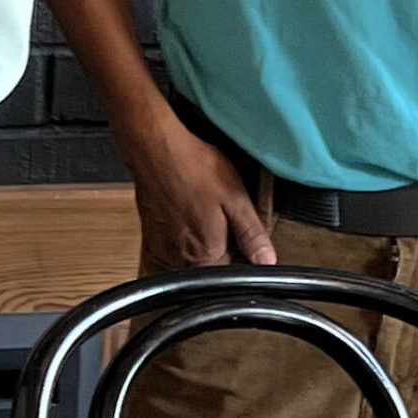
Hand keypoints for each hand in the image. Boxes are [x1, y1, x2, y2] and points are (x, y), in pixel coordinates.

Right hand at [124, 110, 275, 270]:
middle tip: (214, 212)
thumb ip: (251, 234)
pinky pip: (166, 250)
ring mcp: (160, 248)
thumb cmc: (195, 168)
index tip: (234, 227)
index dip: (236, 250)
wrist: (155, 148)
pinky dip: (176, 237)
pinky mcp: (149, 236)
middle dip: (214, 245)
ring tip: (197, 210)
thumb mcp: (235, 198)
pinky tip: (181, 213)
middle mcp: (179, 257)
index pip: (229, 268)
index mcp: (206, 253)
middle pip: (205, 265)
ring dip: (193, 241)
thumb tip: (267, 261)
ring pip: (184, 258)